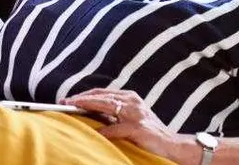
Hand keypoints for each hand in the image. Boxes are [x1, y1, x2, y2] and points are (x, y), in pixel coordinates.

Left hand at [61, 88, 196, 163]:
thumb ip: (113, 115)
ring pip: (106, 105)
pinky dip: (105, 130)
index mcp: (129, 97)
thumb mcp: (129, 119)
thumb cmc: (149, 133)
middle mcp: (132, 101)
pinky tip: (95, 132)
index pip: (102, 92)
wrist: (174, 146)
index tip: (68, 99)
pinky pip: (117, 128)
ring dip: (88, 106)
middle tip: (65, 101)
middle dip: (81, 98)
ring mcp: (136, 113)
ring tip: (73, 108)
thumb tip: (88, 113)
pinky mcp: (139, 128)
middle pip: (101, 96)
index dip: (84, 95)